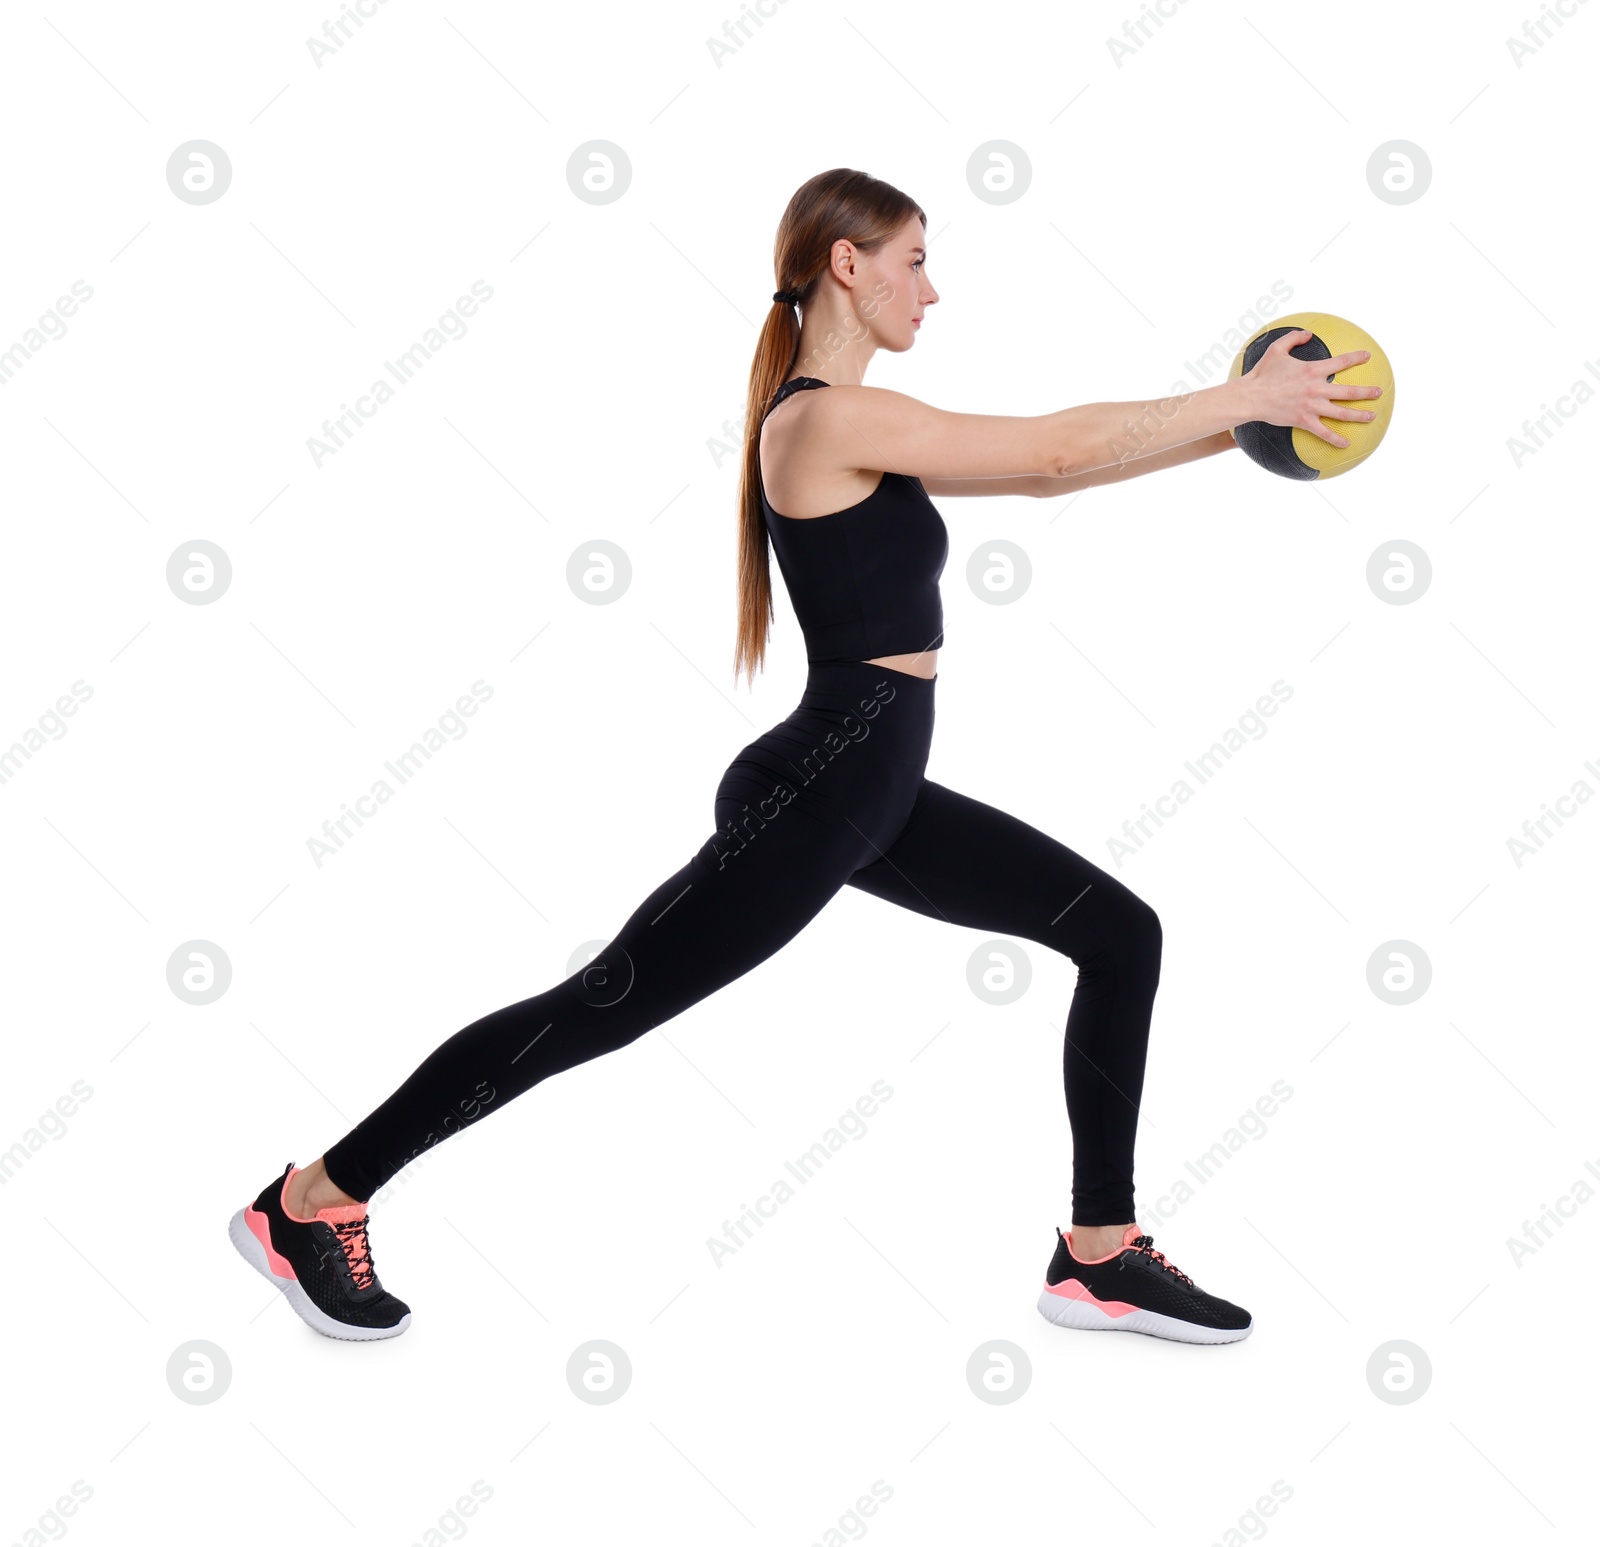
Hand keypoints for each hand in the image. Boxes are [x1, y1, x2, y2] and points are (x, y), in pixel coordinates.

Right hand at [1240, 328, 1382, 448]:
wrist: (1251, 397)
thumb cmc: (1262, 373)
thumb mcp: (1277, 349)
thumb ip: (1294, 338)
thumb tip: (1308, 333)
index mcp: (1313, 370)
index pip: (1342, 362)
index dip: (1357, 358)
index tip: (1367, 357)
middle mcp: (1317, 389)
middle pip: (1349, 392)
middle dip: (1367, 392)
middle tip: (1378, 392)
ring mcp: (1312, 406)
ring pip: (1342, 413)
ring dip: (1360, 415)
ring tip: (1372, 416)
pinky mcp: (1304, 421)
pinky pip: (1324, 432)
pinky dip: (1336, 439)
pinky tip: (1346, 444)